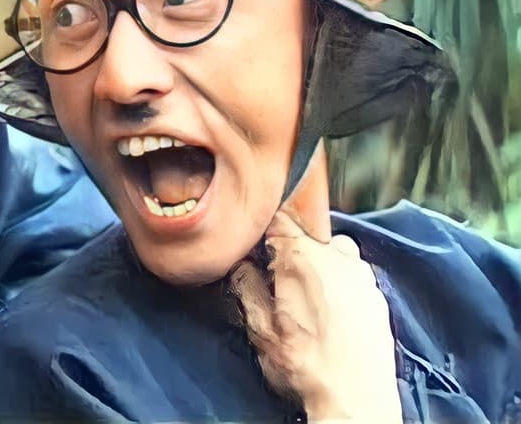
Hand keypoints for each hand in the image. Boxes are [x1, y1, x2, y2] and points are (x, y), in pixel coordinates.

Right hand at [231, 210, 401, 422]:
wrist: (356, 399)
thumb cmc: (309, 367)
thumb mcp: (261, 328)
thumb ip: (247, 287)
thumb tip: (241, 269)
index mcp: (305, 259)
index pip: (281, 219)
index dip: (264, 233)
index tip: (256, 250)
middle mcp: (340, 259)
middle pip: (311, 234)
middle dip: (294, 250)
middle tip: (279, 280)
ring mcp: (363, 277)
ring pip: (336, 253)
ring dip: (320, 266)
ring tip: (307, 299)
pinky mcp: (378, 297)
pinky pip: (353, 275)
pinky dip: (340, 284)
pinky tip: (329, 313)